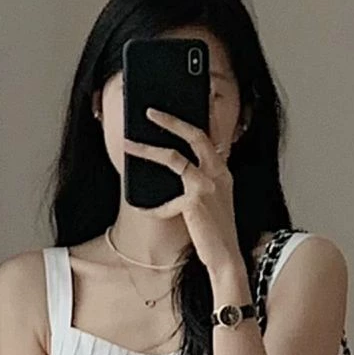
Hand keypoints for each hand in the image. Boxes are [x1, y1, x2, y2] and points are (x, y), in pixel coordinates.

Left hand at [123, 108, 239, 278]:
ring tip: (128, 145)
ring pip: (173, 157)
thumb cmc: (214, 232)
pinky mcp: (195, 199)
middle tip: (150, 112)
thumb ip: (195, 183)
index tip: (196, 97)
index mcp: (222, 171)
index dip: (203, 114)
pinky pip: (165, 200)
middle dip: (171, 120)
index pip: (212, 135)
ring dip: (147, 150)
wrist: (226, 257)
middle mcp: (218, 173)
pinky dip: (153, 208)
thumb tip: (172, 168)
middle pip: (195, 134)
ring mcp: (207, 184)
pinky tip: (145, 211)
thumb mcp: (209, 202)